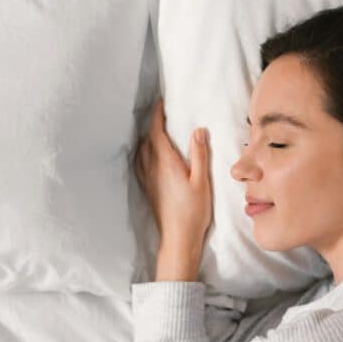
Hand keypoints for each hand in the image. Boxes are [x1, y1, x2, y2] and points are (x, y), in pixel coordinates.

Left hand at [133, 98, 212, 258]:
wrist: (178, 238)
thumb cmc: (193, 212)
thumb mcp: (202, 182)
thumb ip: (199, 155)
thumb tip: (197, 131)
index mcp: (166, 163)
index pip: (156, 132)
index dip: (157, 115)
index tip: (161, 103)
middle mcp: (152, 169)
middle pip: (147, 139)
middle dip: (152, 124)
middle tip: (162, 113)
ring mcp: (148, 180)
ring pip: (141, 151)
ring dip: (147, 138)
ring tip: (157, 131)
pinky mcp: (148, 189)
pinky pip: (140, 164)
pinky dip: (143, 153)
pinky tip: (149, 156)